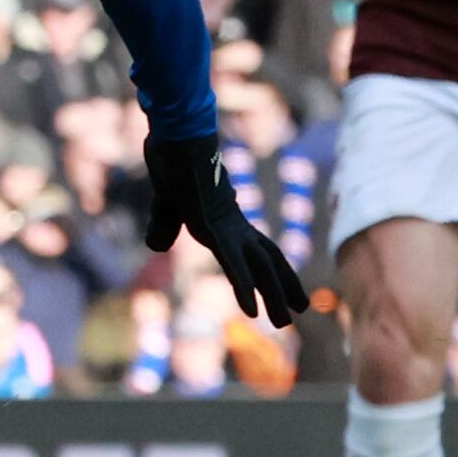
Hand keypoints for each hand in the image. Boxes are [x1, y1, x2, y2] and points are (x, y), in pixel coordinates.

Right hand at [142, 131, 306, 328]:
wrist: (176, 133)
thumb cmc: (172, 157)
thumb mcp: (164, 201)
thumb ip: (163, 224)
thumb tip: (156, 246)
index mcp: (227, 218)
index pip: (258, 249)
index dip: (274, 269)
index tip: (287, 286)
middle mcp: (233, 224)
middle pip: (266, 260)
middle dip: (283, 286)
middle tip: (301, 311)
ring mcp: (225, 226)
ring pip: (257, 268)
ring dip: (273, 296)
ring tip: (286, 323)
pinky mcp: (213, 228)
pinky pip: (232, 265)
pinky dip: (244, 289)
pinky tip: (252, 312)